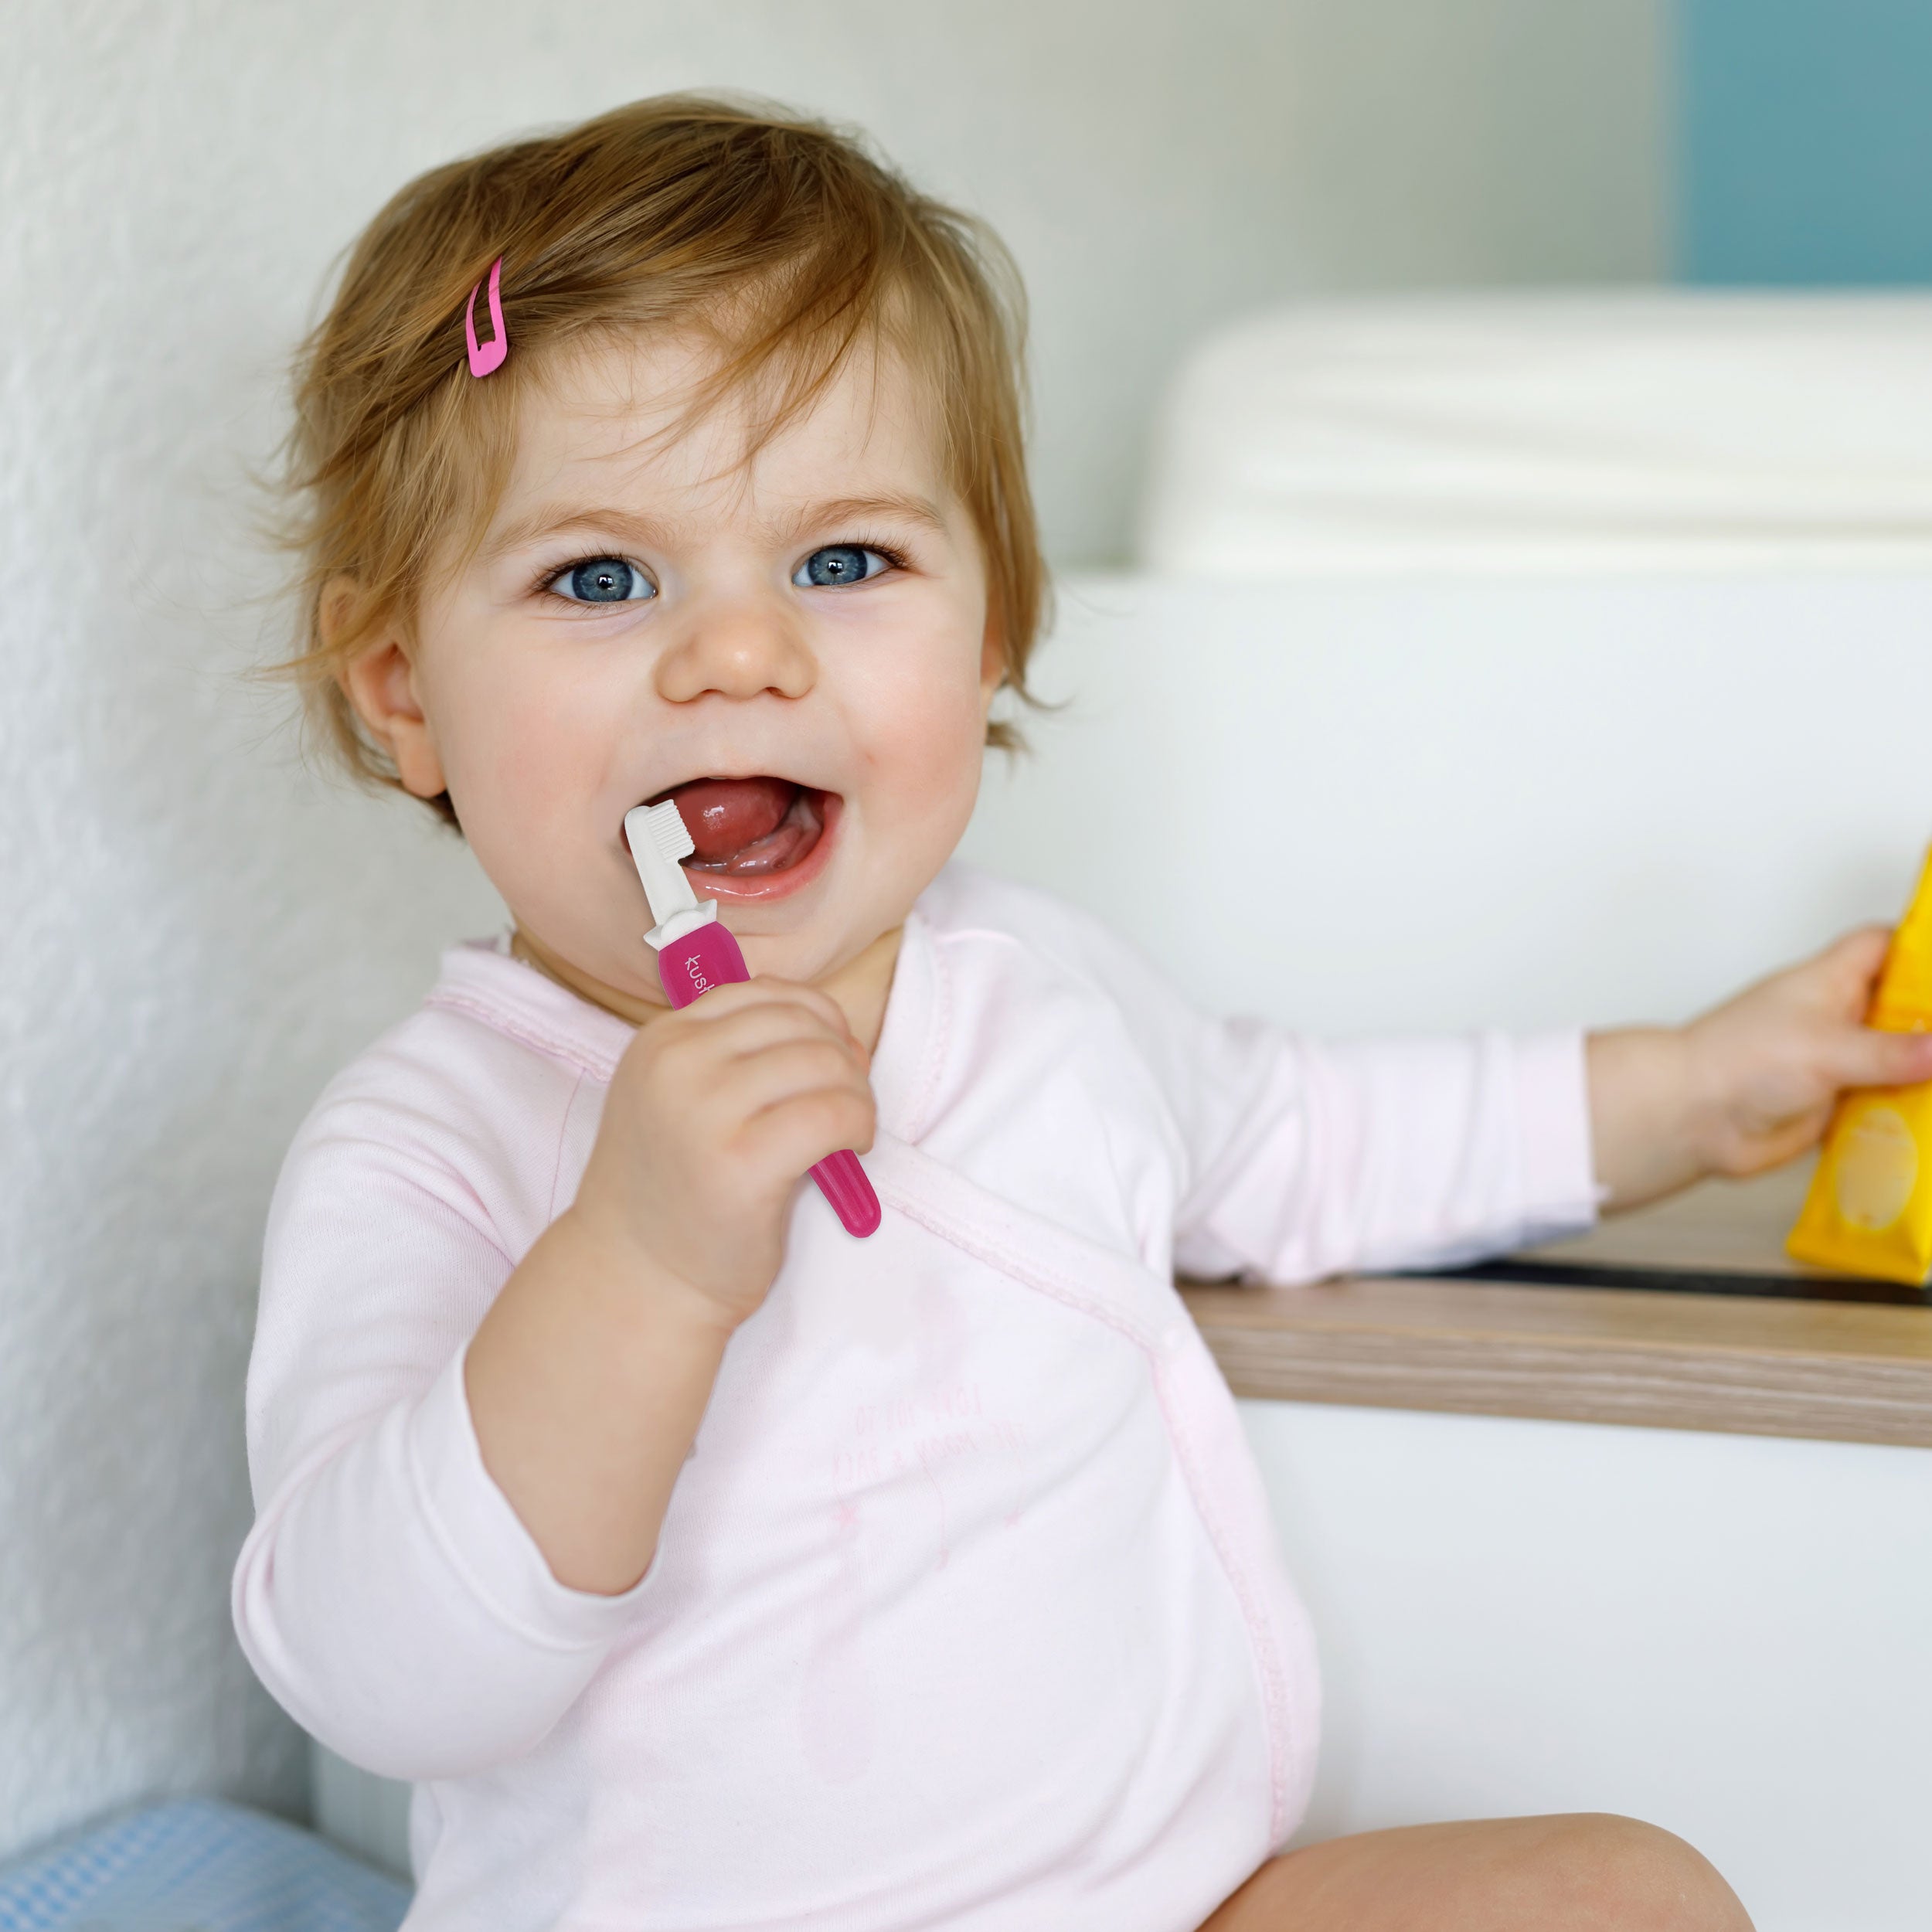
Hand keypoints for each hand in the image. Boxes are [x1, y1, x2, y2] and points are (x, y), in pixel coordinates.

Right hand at [567, 977, 876, 1325]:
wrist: (634, 1280)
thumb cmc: (672, 1194)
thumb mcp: (680, 1099)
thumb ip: (739, 1056)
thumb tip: (840, 1035)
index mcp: (661, 1040)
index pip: (765, 993)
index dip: (817, 1019)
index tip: (831, 1059)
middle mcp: (677, 1065)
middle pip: (802, 1024)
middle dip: (843, 1057)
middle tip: (846, 1101)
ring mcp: (706, 1112)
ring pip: (824, 1063)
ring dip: (856, 1094)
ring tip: (849, 1129)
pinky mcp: (743, 1164)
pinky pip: (833, 1115)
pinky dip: (859, 1126)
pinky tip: (851, 1151)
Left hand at [1588, 927, 1931, 1211]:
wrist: (1692, 1118)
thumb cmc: (1736, 1062)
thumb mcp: (1828, 1049)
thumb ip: (1893, 1051)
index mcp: (1829, 981)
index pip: (1882, 945)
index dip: (1921, 948)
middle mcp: (1835, 1017)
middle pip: (1902, 1005)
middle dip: (1931, 1019)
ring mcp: (1836, 1061)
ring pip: (1898, 1057)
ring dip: (1925, 1070)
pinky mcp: (1833, 1102)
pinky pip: (1884, 1100)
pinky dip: (1909, 1107)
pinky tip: (1930, 1121)